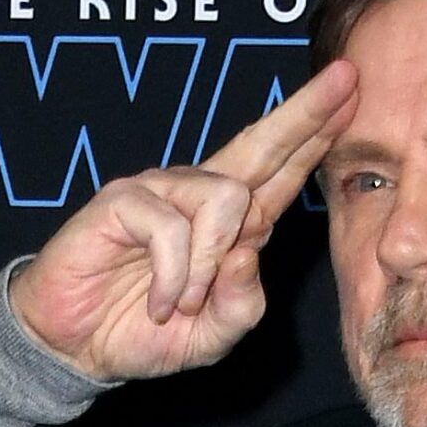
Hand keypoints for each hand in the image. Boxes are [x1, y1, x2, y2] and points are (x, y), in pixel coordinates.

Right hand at [6, 58, 359, 380]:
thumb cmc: (143, 332)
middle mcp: (200, 195)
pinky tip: (159, 303)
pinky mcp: (123, 200)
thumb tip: (248, 253)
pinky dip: (174, 276)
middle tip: (344, 78)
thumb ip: (241, 303)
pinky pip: (172, 227)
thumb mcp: (213, 335)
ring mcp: (161, 192)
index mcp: (230, 224)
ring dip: (209, 264)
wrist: (76, 347)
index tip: (351, 94)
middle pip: (261, 144)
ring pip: (224, 199)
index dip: (315, 135)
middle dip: (305, 113)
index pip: (281, 171)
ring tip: (183, 303)